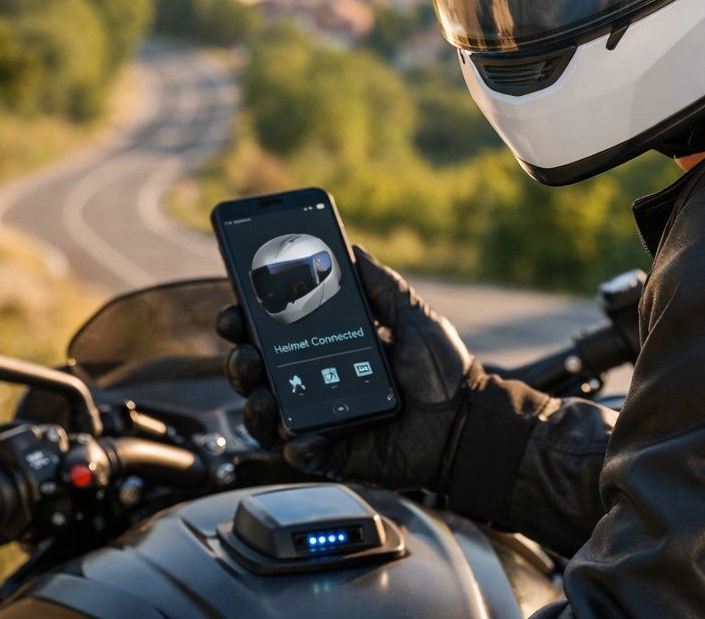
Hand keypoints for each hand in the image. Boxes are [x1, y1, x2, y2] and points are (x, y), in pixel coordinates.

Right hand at [217, 245, 481, 490]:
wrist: (468, 421)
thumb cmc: (442, 370)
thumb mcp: (412, 316)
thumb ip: (381, 284)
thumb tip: (351, 248)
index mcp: (327, 346)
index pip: (273, 332)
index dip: (247, 320)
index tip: (236, 308)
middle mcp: (314, 382)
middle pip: (258, 372)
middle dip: (240, 360)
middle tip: (246, 351)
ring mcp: (320, 419)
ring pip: (265, 415)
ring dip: (253, 404)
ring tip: (262, 394)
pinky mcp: (332, 455)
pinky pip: (299, 452)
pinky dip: (296, 444)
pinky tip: (303, 435)